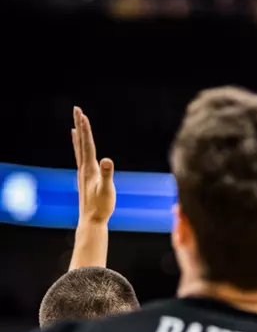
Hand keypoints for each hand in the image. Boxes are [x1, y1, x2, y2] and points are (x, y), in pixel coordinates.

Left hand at [71, 106, 115, 225]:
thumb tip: (107, 160)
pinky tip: (81, 152)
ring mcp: (83, 174)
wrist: (91, 221)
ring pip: (80, 151)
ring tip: (75, 127)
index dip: (86, 128)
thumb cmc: (101, 206)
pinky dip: (80, 151)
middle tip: (76, 110)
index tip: (82, 114)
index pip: (88, 144)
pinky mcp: (85, 180)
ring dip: (79, 137)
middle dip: (80, 126)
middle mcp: (84, 169)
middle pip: (81, 143)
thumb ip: (107, 175)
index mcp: (89, 168)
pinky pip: (82, 160)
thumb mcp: (107, 189)